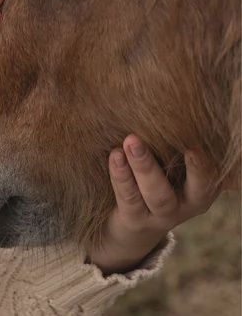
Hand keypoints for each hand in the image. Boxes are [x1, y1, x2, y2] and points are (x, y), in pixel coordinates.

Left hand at [87, 135, 217, 273]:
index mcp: (202, 188)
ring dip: (144, 166)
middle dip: (190, 165)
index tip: (201, 143)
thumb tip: (176, 101)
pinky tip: (114, 155)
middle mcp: (187, 204)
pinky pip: (129, 198)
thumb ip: (174, 146)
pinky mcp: (135, 219)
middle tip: (183, 138)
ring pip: (157, 194)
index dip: (208, 161)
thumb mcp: (172, 167)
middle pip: (195, 187)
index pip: (212, 174)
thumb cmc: (156, 181)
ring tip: (130, 141)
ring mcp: (161, 215)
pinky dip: (121, 175)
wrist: (132, 224)